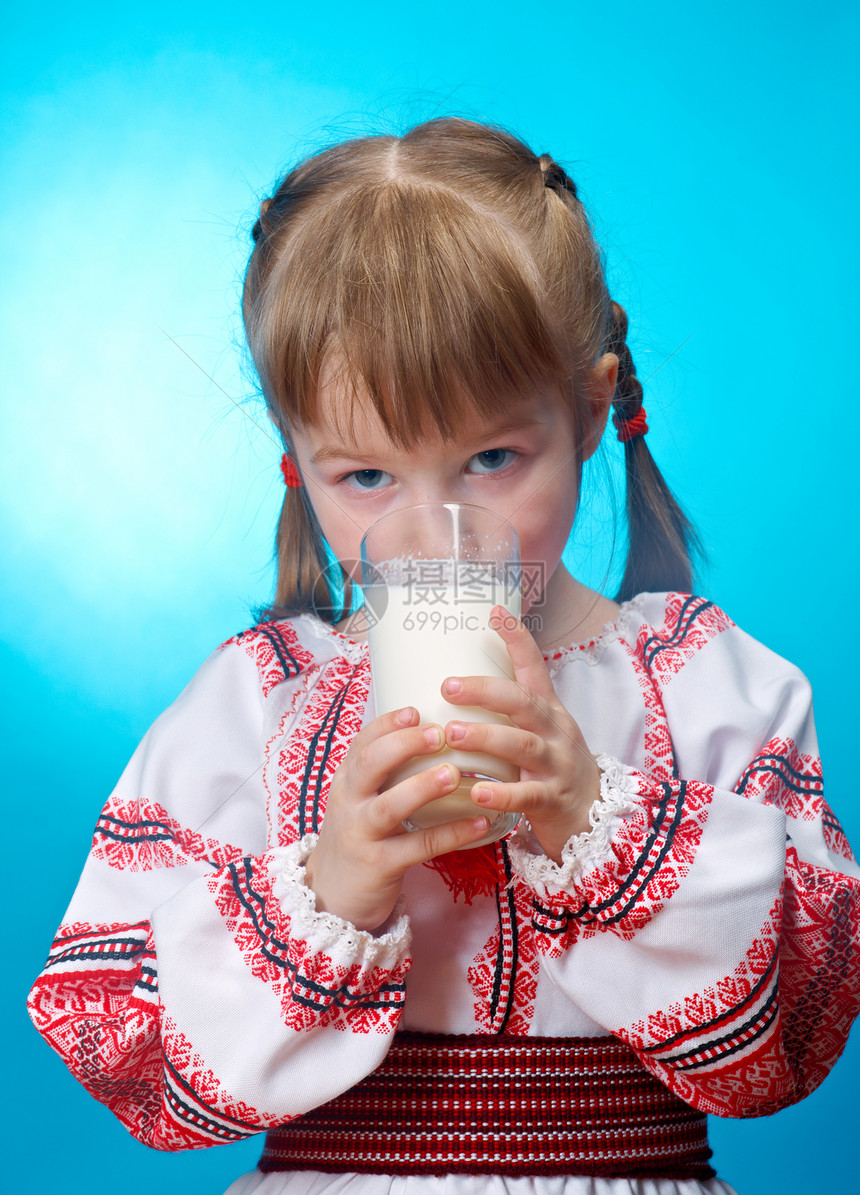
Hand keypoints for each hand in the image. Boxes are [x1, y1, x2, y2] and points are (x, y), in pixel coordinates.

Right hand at [304, 706, 490, 931]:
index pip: (362, 743)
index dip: (388, 724)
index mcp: (347, 781)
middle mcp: (349, 803)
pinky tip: (479, 824)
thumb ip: (385, 773)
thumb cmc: (358, 837)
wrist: (330, 898)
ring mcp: (362, 834)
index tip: (416, 710)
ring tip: (454, 773)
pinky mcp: (379, 865)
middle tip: (439, 733)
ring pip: (389, 806)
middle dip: (403, 744)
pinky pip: (418, 847)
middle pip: (369, 764)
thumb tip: (433, 733)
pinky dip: (450, 834)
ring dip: (423, 787)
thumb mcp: (359, 800)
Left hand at [441, 605, 600, 862]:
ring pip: (522, 745)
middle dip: (486, 691)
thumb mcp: (539, 734)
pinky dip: (501, 794)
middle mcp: (555, 732)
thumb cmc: (553, 770)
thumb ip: (508, 714)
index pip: (535, 668)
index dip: (517, 640)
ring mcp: (557, 765)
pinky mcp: (554, 800)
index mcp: (549, 711)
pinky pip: (527, 796)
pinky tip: (476, 792)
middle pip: (524, 702)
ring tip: (451, 733)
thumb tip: (458, 685)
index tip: (495, 612)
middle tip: (448, 685)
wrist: (596, 819)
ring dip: (486, 737)